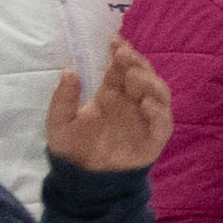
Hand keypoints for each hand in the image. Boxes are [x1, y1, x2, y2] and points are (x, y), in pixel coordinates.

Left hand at [41, 41, 172, 174]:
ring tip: (134, 76)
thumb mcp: (58, 122)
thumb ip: (64, 98)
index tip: (114, 41)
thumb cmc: (73, 149)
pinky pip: (163, 122)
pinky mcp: (154, 137)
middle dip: (136, 62)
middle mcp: (131, 102)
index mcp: (111, 94)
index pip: (120, 68)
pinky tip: (146, 104)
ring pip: (159, 93)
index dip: (120, 53)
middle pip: (143, 75)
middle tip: (124, 54)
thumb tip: (69, 71)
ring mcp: (145, 119)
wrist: (84, 181)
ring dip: (149, 82)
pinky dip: (159, 112)